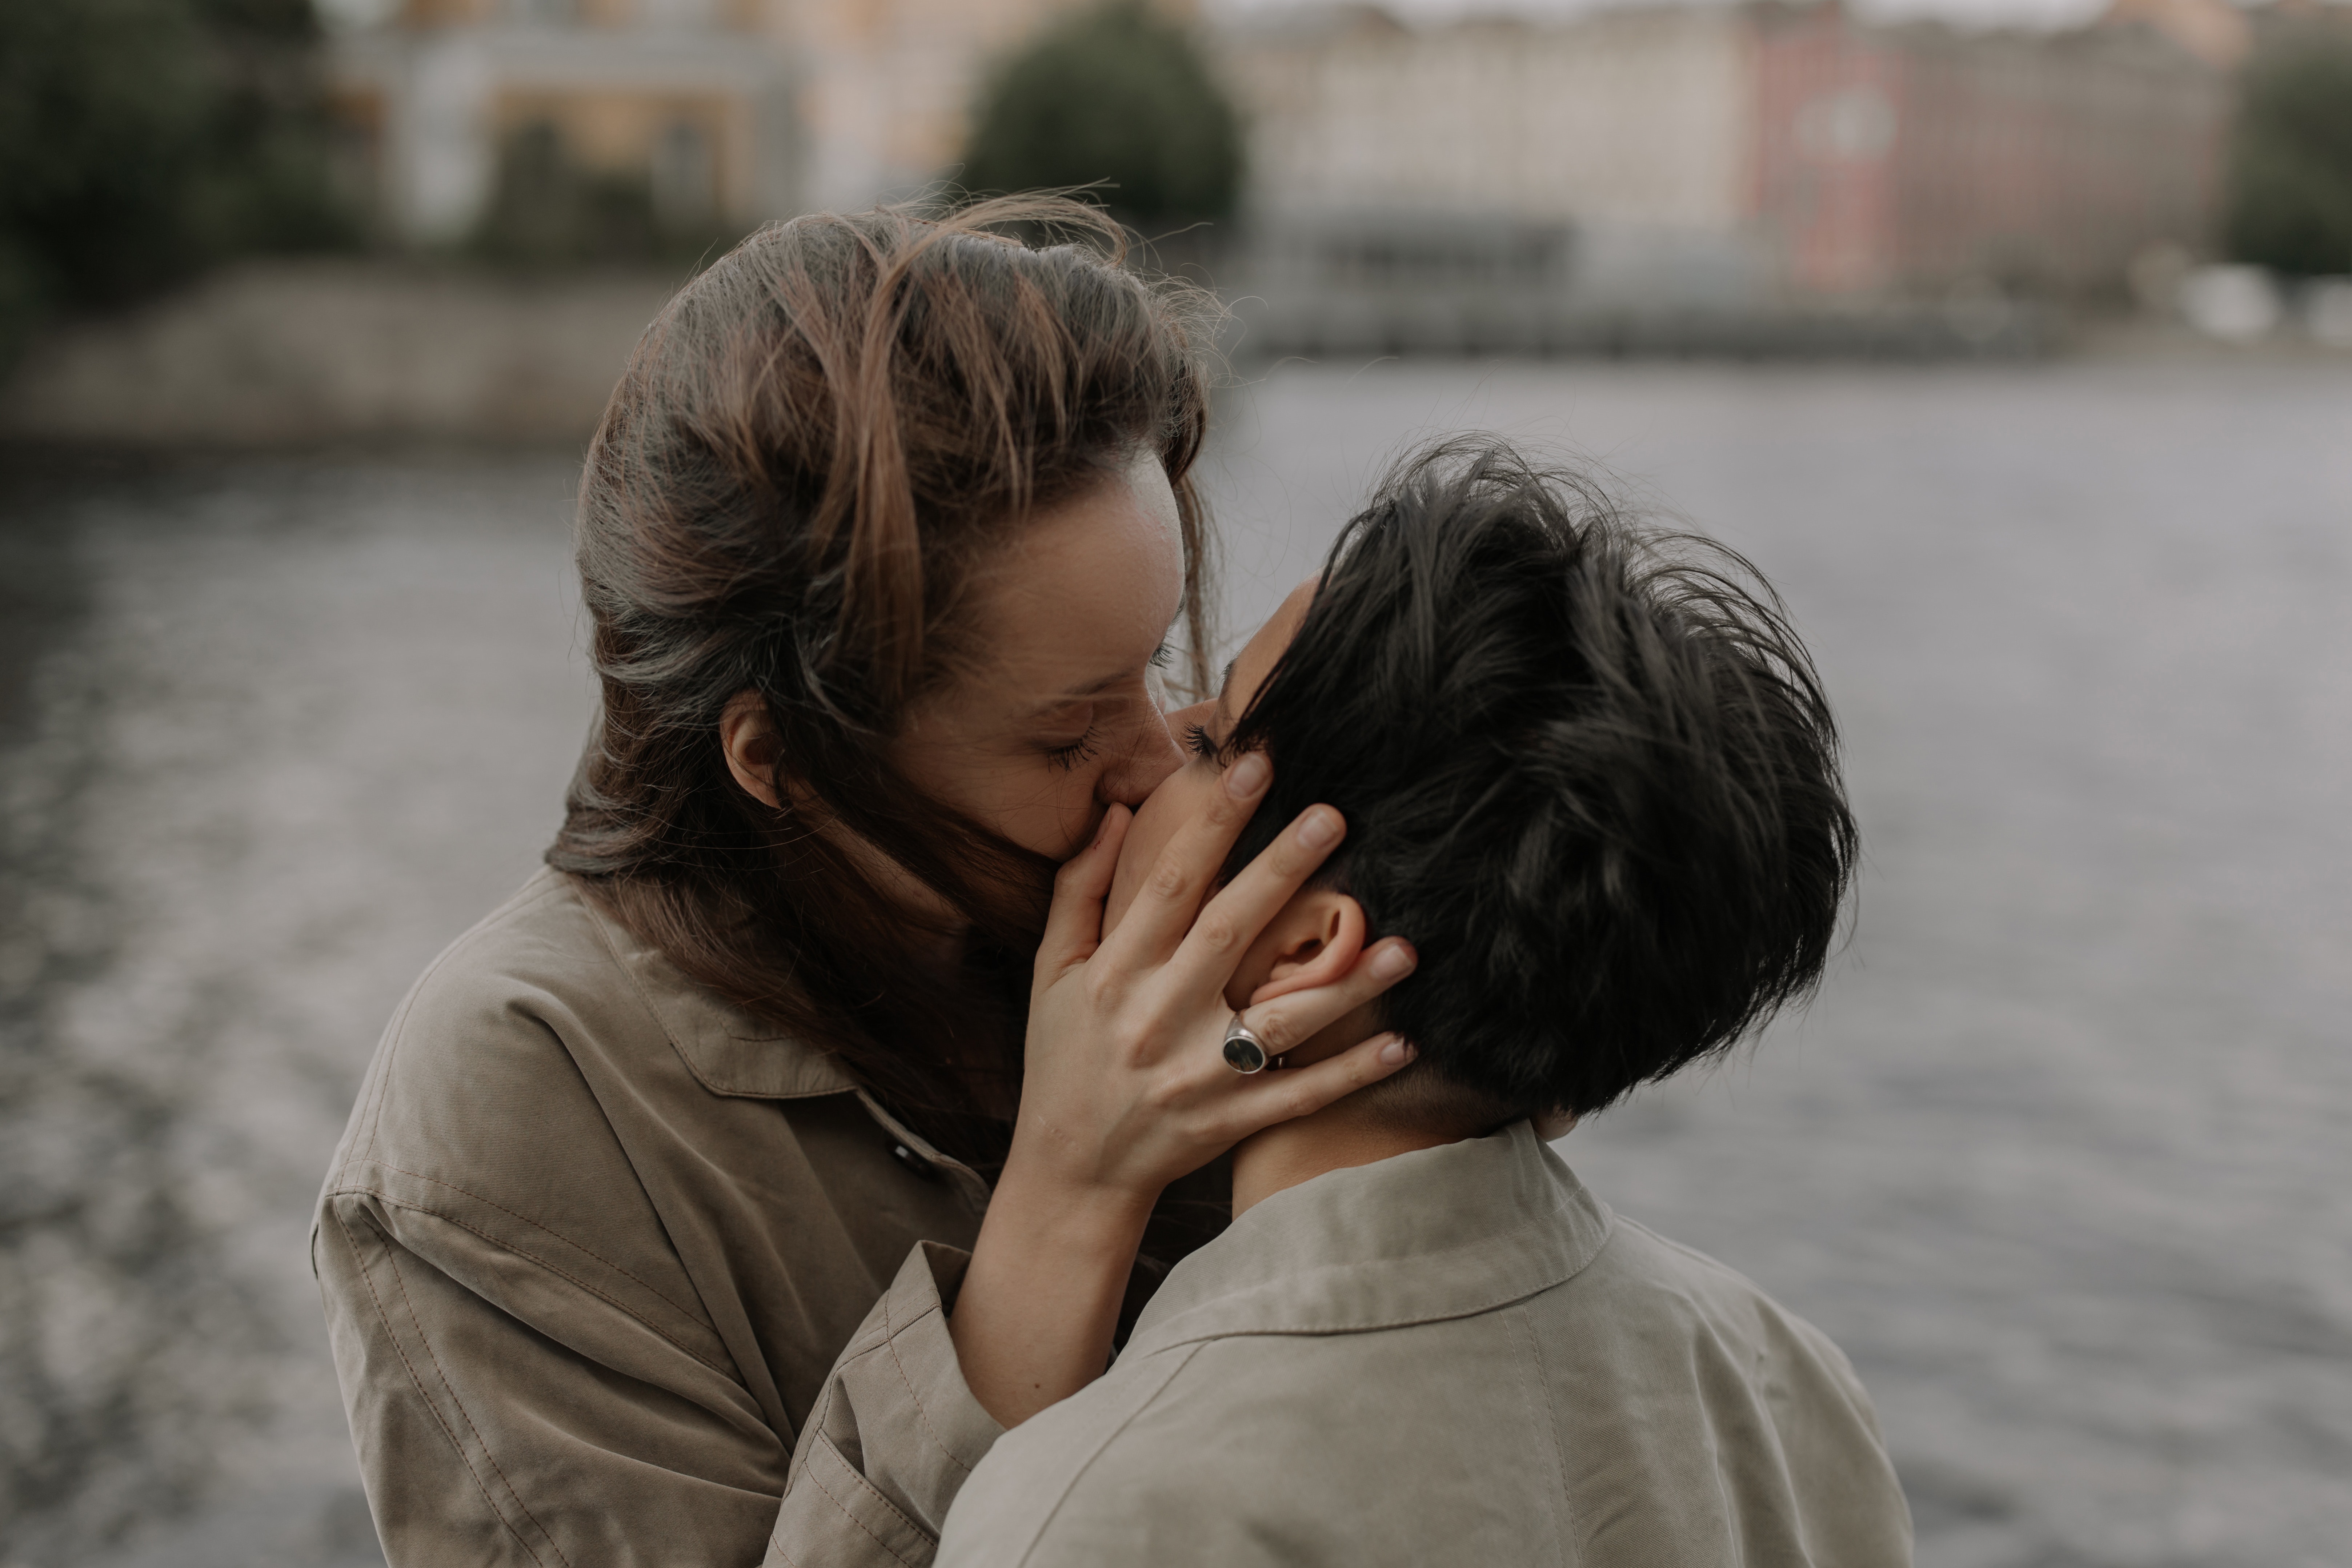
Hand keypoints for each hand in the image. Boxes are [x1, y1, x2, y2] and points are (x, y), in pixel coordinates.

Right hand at [1013, 752, 1418, 1203]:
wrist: (1070, 1170)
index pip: (1170, 884)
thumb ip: (1080, 888)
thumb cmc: (1063, 1056)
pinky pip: (1301, 1095)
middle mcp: (1157, 1018)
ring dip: (1347, 985)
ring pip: (1281, 1022)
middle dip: (1281, 871)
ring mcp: (1198, 1075)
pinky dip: (1352, 1073)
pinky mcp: (1230, 1122)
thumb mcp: (1051, 971)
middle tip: (1333, 817)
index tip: (1255, 765)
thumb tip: (1115, 810)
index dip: (1212, 824)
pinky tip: (1404, 1043)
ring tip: (1405, 944)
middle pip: (1227, 932)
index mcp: (1116, 973)